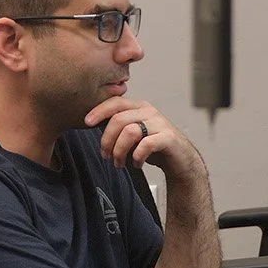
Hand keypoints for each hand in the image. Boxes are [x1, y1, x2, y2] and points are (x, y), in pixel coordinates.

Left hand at [84, 96, 199, 176]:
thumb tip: (93, 127)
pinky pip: (146, 145)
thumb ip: (118, 128)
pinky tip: (136, 164)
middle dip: (107, 141)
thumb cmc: (155, 146)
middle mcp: (149, 112)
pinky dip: (137, 157)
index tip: (86, 122)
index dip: (99, 111)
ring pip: (130, 132)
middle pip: (118, 120)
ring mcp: (160, 123)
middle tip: (106, 156)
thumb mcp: (133, 133)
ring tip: (119, 163)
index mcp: (139, 107)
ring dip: (119, 151)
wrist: (180, 159)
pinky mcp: (168, 138)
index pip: (115, 103)